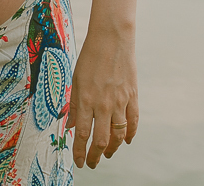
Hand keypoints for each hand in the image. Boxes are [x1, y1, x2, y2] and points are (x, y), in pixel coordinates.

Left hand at [67, 29, 138, 168]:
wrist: (112, 40)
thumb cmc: (89, 58)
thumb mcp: (75, 80)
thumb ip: (74, 105)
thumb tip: (69, 126)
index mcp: (86, 100)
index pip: (82, 133)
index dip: (80, 151)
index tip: (78, 162)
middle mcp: (103, 104)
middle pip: (102, 140)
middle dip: (95, 156)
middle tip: (91, 163)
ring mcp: (120, 102)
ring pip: (119, 135)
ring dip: (113, 149)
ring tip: (107, 154)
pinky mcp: (133, 97)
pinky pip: (134, 122)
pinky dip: (131, 134)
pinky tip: (127, 141)